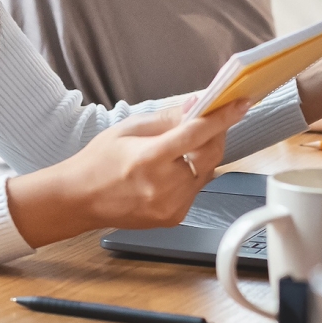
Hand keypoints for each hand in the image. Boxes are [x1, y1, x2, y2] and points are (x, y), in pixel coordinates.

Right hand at [5, 98, 251, 246]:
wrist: (80, 200)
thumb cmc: (99, 162)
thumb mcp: (128, 129)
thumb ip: (167, 118)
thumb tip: (197, 105)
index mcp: (149, 159)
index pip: (196, 134)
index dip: (222, 117)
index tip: (241, 104)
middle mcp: (164, 186)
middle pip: (210, 154)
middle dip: (215, 134)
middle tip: (211, 119)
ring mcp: (171, 206)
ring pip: (206, 172)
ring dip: (201, 156)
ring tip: (178, 149)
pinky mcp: (175, 218)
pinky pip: (196, 189)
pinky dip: (192, 175)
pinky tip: (171, 170)